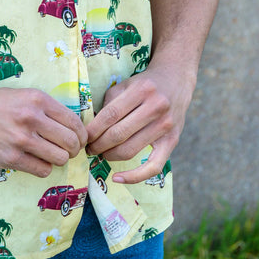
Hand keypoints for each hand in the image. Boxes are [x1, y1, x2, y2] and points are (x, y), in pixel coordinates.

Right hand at [0, 85, 88, 178]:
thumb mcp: (24, 96)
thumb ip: (46, 110)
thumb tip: (72, 129)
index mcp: (38, 100)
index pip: (74, 122)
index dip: (81, 135)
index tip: (78, 140)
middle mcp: (32, 118)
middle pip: (71, 142)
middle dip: (72, 149)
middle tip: (66, 150)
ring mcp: (21, 139)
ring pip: (60, 158)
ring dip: (58, 160)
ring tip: (49, 156)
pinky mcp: (11, 158)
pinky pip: (42, 170)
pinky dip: (43, 168)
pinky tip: (34, 161)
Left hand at [85, 59, 194, 184]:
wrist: (175, 80)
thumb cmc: (144, 85)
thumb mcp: (125, 85)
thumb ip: (108, 104)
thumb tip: (89, 129)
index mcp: (141, 90)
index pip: (110, 115)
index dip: (93, 130)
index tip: (83, 138)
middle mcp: (156, 107)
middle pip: (118, 134)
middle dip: (98, 145)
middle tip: (89, 148)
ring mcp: (165, 126)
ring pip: (130, 149)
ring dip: (109, 156)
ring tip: (101, 153)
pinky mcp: (173, 141)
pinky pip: (153, 167)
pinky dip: (134, 176)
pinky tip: (117, 178)